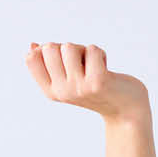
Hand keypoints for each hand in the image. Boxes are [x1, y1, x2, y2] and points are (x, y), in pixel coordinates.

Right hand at [24, 42, 149, 121]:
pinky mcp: (97, 82)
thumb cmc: (97, 87)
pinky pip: (92, 50)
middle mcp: (61, 91)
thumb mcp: (69, 77)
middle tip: (82, 64)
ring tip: (94, 66)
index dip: (49, 50)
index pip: (31, 59)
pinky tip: (105, 70)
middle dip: (68, 48)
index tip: (65, 61)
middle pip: (50, 48)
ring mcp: (78, 88)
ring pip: (69, 47)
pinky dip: (101, 54)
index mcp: (51, 91)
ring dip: (85, 50)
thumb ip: (50, 62)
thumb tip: (32, 46)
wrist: (126, 110)